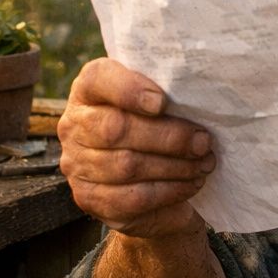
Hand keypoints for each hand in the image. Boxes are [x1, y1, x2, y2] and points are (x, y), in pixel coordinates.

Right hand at [57, 57, 215, 238]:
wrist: (147, 178)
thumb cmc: (157, 126)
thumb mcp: (159, 102)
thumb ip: (168, 92)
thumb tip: (198, 97)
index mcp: (88, 90)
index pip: (97, 79)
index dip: (128, 89)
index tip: (162, 102)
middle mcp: (74, 124)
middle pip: (115, 128)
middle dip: (167, 137)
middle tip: (203, 142)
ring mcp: (76, 163)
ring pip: (127, 166)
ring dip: (174, 166)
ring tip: (203, 163)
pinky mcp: (88, 198)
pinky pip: (132, 197)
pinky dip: (169, 191)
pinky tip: (191, 183)